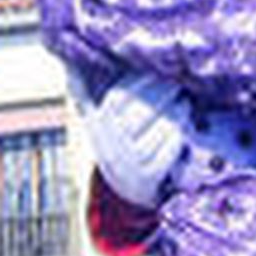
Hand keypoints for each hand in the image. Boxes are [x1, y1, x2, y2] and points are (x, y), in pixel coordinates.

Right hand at [71, 70, 189, 207]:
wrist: (127, 188)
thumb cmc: (116, 143)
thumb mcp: (97, 121)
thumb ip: (85, 95)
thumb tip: (69, 68)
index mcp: (98, 128)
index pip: (119, 98)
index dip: (140, 82)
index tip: (157, 72)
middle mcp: (111, 147)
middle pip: (140, 113)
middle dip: (163, 94)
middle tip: (178, 85)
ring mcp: (130, 164)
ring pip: (158, 130)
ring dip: (176, 113)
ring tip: (184, 103)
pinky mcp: (149, 177)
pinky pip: (168, 150)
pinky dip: (179, 135)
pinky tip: (186, 125)